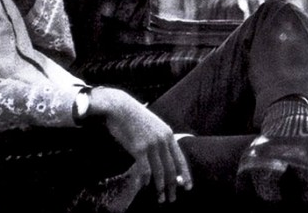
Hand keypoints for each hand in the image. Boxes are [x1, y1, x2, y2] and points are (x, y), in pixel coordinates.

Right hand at [89, 87, 191, 203]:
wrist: (119, 107)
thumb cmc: (133, 117)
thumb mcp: (152, 126)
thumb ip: (159, 139)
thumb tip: (161, 156)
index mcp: (168, 134)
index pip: (180, 159)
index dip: (185, 174)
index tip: (187, 187)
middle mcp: (163, 140)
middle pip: (171, 168)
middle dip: (173, 186)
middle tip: (172, 199)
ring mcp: (152, 145)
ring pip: (160, 172)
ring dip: (160, 188)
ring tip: (160, 199)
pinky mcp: (139, 149)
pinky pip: (145, 170)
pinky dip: (146, 180)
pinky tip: (145, 186)